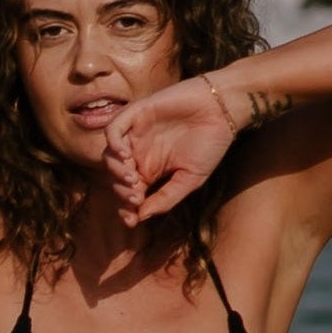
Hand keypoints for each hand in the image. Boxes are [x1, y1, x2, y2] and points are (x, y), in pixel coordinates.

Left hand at [102, 75, 236, 227]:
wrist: (221, 112)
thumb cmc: (209, 145)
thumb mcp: (190, 180)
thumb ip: (166, 198)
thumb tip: (141, 217)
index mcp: (151, 170)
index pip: (129, 192)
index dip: (126, 208)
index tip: (131, 220)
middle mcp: (139, 153)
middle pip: (115, 177)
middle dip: (121, 192)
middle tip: (136, 197)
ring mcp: (135, 134)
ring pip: (109, 156)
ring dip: (115, 171)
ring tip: (132, 178)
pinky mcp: (136, 114)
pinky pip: (113, 130)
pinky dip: (113, 144)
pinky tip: (126, 156)